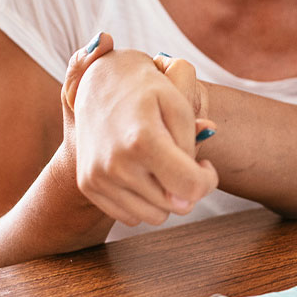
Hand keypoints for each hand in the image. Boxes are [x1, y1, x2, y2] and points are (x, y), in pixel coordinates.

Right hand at [65, 39, 217, 227]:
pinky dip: (143, 200)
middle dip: (187, 188)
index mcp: (143, 141)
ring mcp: (98, 177)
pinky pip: (130, 216)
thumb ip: (192, 146)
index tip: (205, 165)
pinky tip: (144, 172)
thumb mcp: (179, 104)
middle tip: (184, 161)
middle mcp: (116, 164)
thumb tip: (195, 189)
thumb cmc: (148, 90)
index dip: (207, 181)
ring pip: (154, 217)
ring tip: (164, 166)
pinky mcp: (88, 186)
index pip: (190, 187)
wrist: (99, 80)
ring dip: (166, 197)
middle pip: (174, 206)